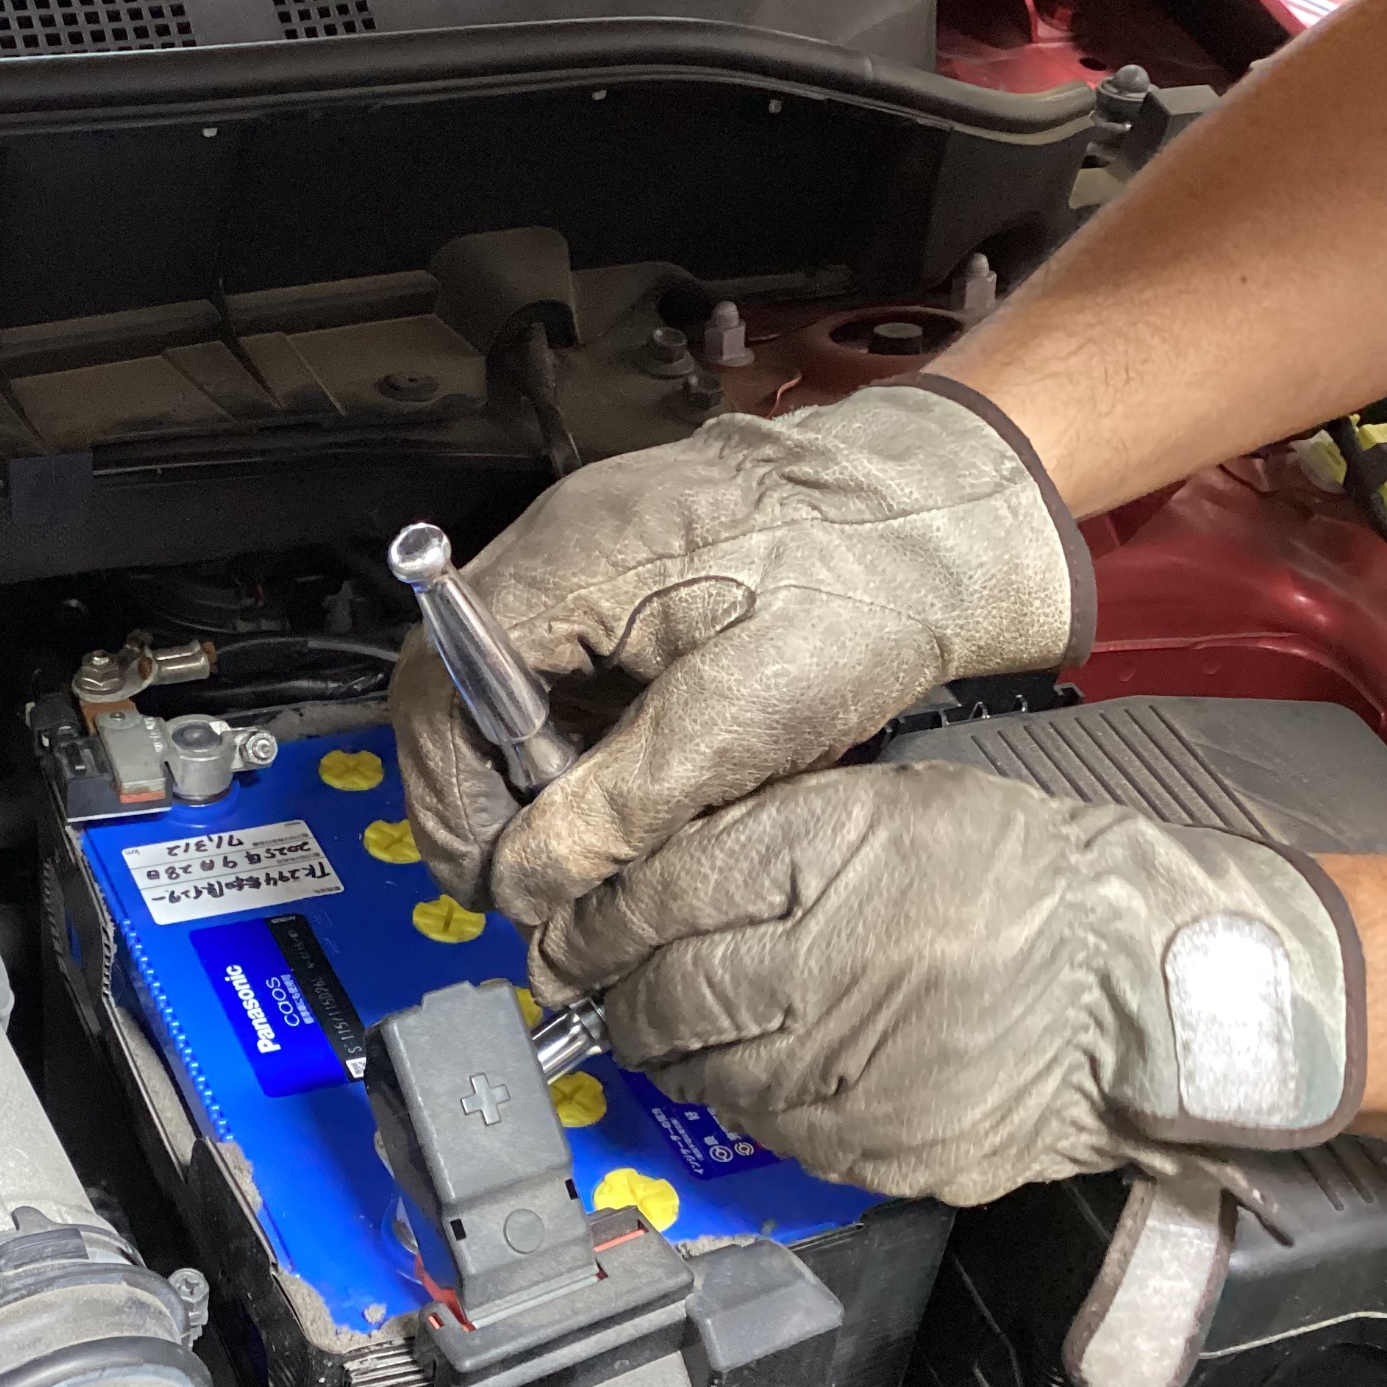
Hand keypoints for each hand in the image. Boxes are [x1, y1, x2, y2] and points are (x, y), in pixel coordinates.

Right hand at [388, 380, 1089, 930]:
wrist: (950, 505)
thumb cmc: (871, 582)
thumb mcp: (753, 714)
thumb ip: (627, 801)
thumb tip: (527, 880)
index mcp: (569, 563)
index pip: (436, 692)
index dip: (447, 801)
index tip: (491, 880)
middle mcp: (557, 549)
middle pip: (457, 693)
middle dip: (485, 799)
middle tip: (536, 881)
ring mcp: (589, 560)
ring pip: (507, 691)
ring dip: (533, 778)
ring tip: (592, 845)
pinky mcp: (629, 581)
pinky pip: (565, 673)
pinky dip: (580, 744)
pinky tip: (636, 787)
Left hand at [531, 762, 1362, 1204]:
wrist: (1142, 987)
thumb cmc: (1016, 874)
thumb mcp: (884, 805)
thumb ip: (762, 833)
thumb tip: (643, 876)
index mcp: (819, 860)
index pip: (650, 897)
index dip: (589, 921)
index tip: (563, 932)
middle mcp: (814, 966)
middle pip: (659, 992)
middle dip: (610, 992)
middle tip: (591, 985)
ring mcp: (838, 1069)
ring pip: (697, 1070)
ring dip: (664, 1050)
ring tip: (663, 1027)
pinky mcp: (867, 1147)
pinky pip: (763, 1126)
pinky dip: (741, 1097)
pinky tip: (754, 1068)